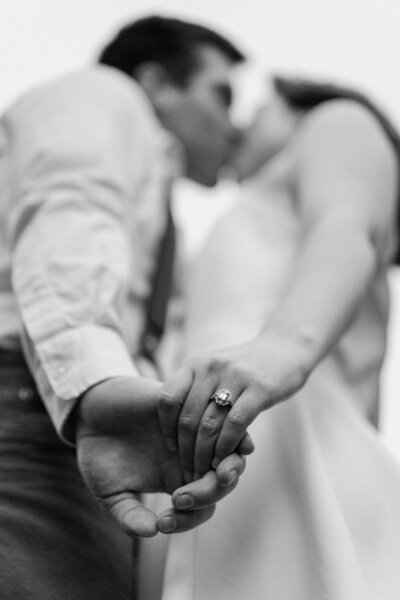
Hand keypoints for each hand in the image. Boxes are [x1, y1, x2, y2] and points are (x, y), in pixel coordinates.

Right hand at [76, 376, 246, 536]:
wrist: (87, 416)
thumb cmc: (101, 457)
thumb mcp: (111, 494)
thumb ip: (129, 516)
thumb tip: (151, 532)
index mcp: (181, 481)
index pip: (205, 507)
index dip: (190, 519)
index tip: (163, 523)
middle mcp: (192, 456)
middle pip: (225, 478)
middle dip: (211, 492)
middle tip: (180, 499)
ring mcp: (191, 430)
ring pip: (227, 445)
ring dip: (222, 460)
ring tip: (200, 474)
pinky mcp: (184, 404)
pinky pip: (209, 413)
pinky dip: (206, 427)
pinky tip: (180, 440)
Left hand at [158, 334, 307, 480]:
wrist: (285, 348)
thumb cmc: (245, 366)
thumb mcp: (214, 370)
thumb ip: (195, 390)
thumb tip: (172, 423)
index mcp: (196, 364)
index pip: (168, 398)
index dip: (166, 427)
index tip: (171, 447)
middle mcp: (211, 368)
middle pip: (188, 418)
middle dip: (186, 451)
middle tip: (188, 470)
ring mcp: (235, 377)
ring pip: (209, 424)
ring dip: (204, 454)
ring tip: (203, 471)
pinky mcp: (259, 388)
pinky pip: (235, 424)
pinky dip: (226, 447)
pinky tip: (223, 460)